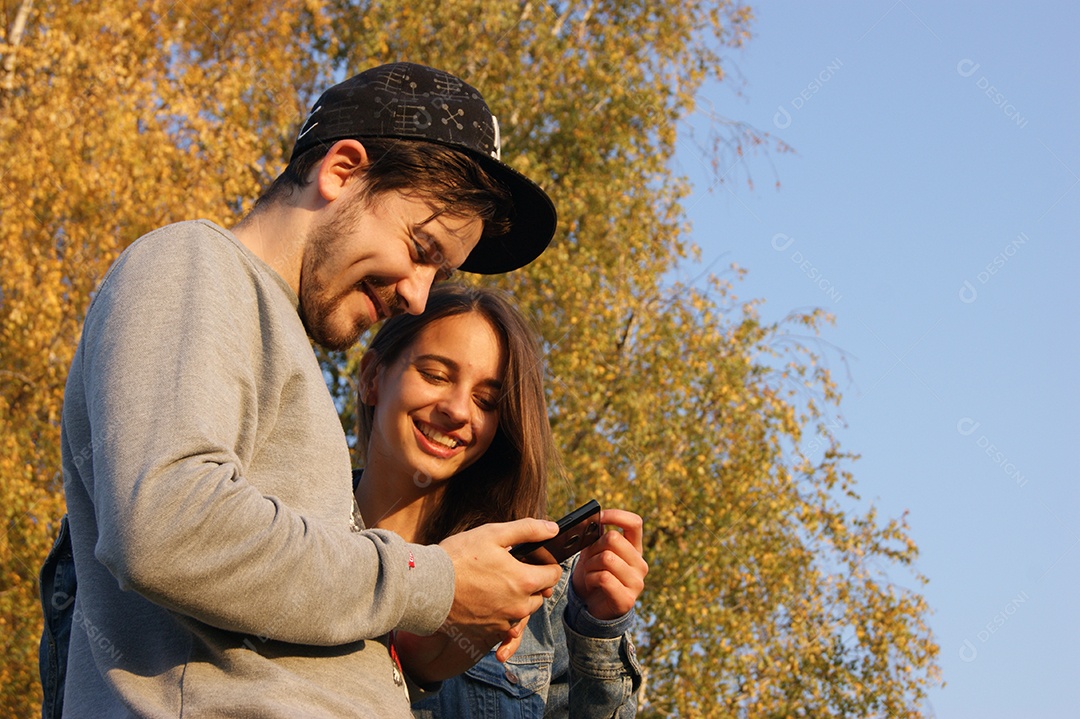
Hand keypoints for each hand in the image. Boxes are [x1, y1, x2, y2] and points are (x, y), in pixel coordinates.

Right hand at [439, 518, 561, 649]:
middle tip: (510, 568)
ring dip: (516, 599)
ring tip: (494, 582)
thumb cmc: (458, 557)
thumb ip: (528, 530)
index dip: (545, 563)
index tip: (531, 558)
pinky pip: (504, 625)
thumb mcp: (493, 534)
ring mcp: (503, 622)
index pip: (553, 575)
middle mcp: (518, 607)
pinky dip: (500, 614)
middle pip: (539, 595)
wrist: (426, 587)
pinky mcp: (487, 633)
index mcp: (525, 581)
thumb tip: (553, 528)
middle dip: (531, 582)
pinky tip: (485, 600)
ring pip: (522, 611)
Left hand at [572, 509, 647, 619]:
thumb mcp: (594, 553)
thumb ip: (597, 538)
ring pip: (606, 558)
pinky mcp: (627, 599)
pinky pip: (603, 577)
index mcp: (635, 549)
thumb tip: (592, 522)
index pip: (635, 523)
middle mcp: (640, 564)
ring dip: (589, 565)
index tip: (599, 518)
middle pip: (613, 539)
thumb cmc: (594, 575)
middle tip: (589, 559)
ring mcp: (637, 582)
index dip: (616, 516)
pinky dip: (590, 579)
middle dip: (593, 547)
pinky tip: (592, 584)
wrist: (591, 608)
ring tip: (590, 573)